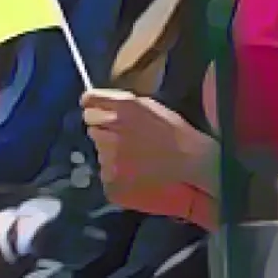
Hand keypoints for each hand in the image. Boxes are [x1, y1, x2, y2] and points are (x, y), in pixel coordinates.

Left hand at [81, 88, 213, 209]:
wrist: (188, 161)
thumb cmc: (172, 130)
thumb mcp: (148, 105)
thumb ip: (121, 103)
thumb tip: (97, 103)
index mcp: (122, 105)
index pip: (89, 100)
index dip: (93, 105)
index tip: (95, 109)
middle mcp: (111, 127)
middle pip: (90, 123)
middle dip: (102, 127)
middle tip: (121, 135)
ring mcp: (108, 154)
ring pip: (97, 147)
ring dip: (108, 148)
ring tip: (131, 153)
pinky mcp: (109, 177)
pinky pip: (103, 169)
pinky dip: (113, 169)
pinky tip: (131, 168)